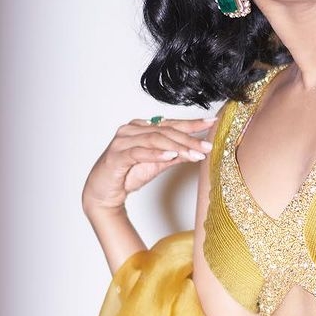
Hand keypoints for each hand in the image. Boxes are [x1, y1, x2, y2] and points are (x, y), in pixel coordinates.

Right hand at [81, 113, 221, 215]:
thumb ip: (175, 155)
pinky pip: (139, 152)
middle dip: (189, 138)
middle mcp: (131, 130)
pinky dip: (155, 154)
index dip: (192, 124)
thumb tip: (198, 150)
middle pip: (165, 131)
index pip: (171, 124)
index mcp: (142, 127)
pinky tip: (170, 156)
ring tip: (194, 153)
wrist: (104, 193)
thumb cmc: (128, 174)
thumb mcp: (158, 164)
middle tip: (207, 146)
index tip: (211, 122)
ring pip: (154, 139)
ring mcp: (122, 141)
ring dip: (177, 147)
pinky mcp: (116, 155)